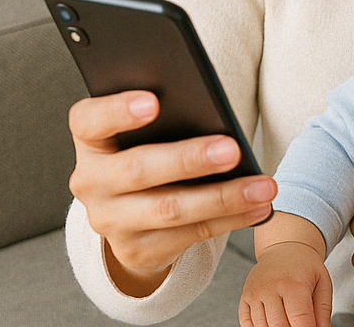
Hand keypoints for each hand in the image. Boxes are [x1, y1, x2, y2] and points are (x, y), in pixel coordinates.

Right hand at [67, 90, 275, 295]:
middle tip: (232, 150)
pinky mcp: (136, 250)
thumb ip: (166, 113)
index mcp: (90, 139)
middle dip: (189, 160)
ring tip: (263, 186)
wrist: (130, 209)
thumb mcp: (145, 127)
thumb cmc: (149, 144)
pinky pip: (189, 235)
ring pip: (170, 209)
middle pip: (138, 169)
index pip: (90, 119)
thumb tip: (212, 110)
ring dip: (223, 197)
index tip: (154, 102)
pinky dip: (229, 220)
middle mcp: (91, 181)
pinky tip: (257, 207)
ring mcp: (110, 221)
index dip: (118, 110)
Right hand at [238, 243, 331, 326]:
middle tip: (298, 324)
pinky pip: (247, 324)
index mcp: (294, 284)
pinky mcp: (245, 297)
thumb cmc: (304, 267)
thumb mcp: (322, 282)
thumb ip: (323, 311)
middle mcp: (271, 287)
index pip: (300, 320)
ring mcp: (255, 293)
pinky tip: (271, 321)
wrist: (283, 248)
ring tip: (287, 319)